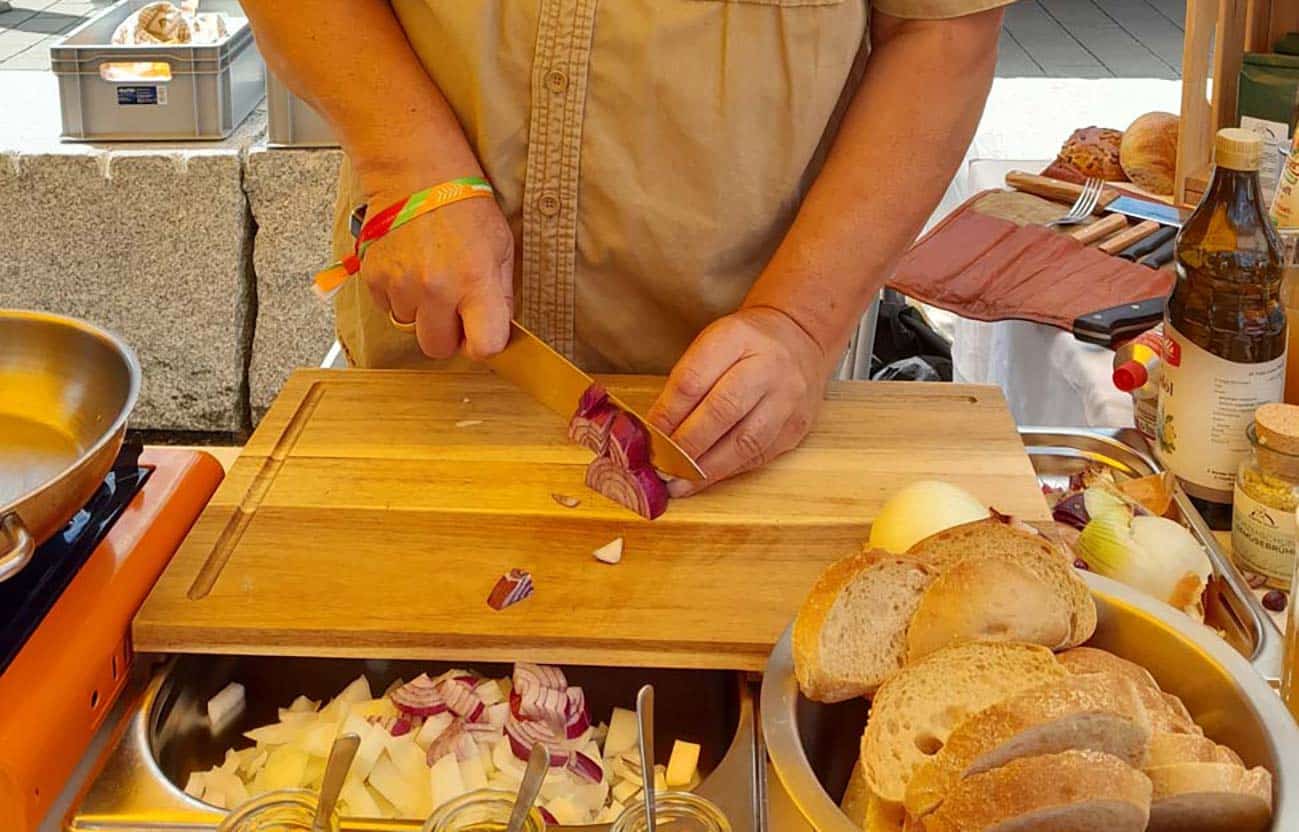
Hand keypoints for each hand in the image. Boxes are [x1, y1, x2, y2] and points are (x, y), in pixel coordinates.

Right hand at [359, 184, 513, 359]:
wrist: (416, 171)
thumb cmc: (464, 205)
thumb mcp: (502, 247)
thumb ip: (500, 294)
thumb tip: (496, 330)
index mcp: (476, 281)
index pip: (484, 348)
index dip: (482, 345)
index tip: (480, 332)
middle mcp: (437, 288)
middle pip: (438, 349)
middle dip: (446, 334)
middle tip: (452, 307)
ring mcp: (401, 284)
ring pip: (410, 326)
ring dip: (420, 311)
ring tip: (430, 274)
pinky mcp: (374, 277)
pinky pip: (387, 306)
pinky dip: (398, 294)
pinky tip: (410, 266)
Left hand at [647, 306, 832, 496]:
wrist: (799, 337)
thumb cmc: (744, 345)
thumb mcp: (710, 345)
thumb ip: (684, 384)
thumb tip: (656, 432)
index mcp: (737, 338)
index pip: (693, 381)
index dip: (667, 415)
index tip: (648, 439)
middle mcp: (769, 366)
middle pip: (721, 412)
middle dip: (685, 446)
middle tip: (659, 468)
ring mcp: (789, 398)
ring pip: (744, 442)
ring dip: (706, 469)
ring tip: (678, 483)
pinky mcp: (797, 426)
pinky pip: (759, 456)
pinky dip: (727, 470)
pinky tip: (704, 479)